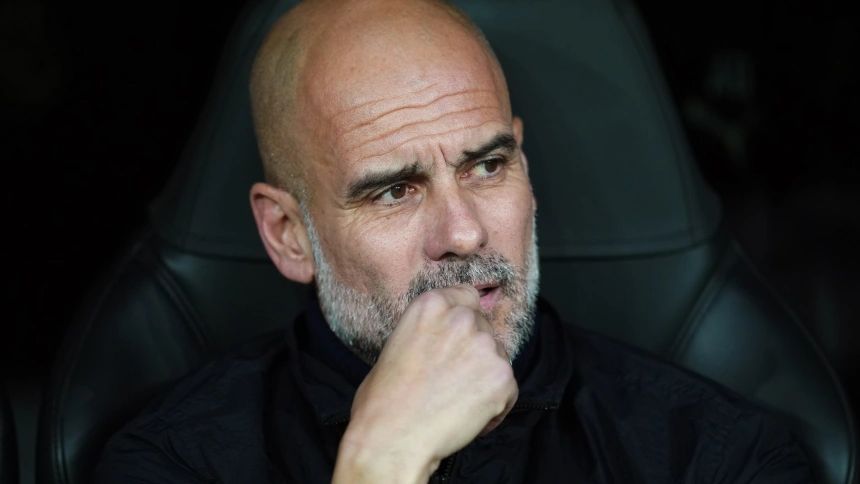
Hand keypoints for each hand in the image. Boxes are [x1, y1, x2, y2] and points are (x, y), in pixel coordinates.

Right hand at [332, 285, 517, 482]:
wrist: (392, 438)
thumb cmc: (383, 401)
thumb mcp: (397, 344)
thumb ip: (429, 331)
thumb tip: (445, 341)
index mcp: (432, 304)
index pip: (467, 297)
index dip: (465, 320)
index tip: (459, 340)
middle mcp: (462, 318)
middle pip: (485, 328)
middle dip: (474, 352)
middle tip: (452, 381)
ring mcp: (486, 346)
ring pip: (498, 359)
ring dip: (484, 379)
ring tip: (456, 403)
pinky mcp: (502, 377)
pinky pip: (508, 391)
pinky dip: (494, 407)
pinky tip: (467, 418)